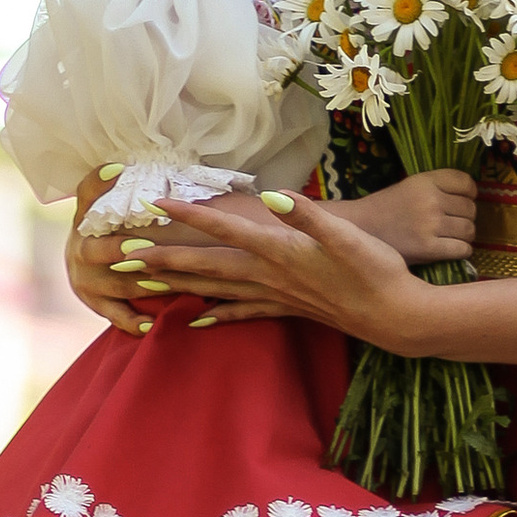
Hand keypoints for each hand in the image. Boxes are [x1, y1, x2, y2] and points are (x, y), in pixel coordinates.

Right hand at [64, 171, 160, 333]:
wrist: (86, 268)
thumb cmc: (111, 229)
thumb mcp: (108, 204)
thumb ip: (117, 186)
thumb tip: (125, 164)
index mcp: (85, 218)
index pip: (86, 192)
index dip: (99, 182)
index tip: (118, 169)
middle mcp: (79, 249)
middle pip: (95, 250)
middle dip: (118, 249)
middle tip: (141, 246)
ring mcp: (85, 280)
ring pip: (114, 284)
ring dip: (140, 284)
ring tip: (165, 284)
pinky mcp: (96, 304)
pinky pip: (116, 316)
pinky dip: (134, 321)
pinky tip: (153, 324)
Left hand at [128, 187, 439, 351]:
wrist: (397, 318)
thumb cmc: (377, 272)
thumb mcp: (347, 237)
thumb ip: (308, 215)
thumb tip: (273, 196)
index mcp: (279, 252)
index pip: (224, 229)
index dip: (189, 214)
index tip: (154, 203)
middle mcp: (270, 276)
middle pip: (205, 265)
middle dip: (162, 259)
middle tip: (119, 255)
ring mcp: (276, 296)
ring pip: (216, 290)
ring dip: (178, 285)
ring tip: (142, 284)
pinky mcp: (288, 309)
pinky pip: (242, 313)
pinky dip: (217, 315)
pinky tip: (195, 321)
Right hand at [336, 167, 477, 267]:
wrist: (360, 229)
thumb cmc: (387, 208)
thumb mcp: (411, 185)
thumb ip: (437, 186)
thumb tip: (473, 196)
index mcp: (425, 181)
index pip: (467, 183)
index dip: (470, 193)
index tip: (461, 201)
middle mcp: (430, 200)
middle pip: (471, 209)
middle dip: (465, 217)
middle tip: (452, 223)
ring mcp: (430, 225)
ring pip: (469, 230)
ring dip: (465, 235)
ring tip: (451, 237)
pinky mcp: (428, 248)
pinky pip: (462, 249)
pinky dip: (461, 251)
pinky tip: (450, 249)